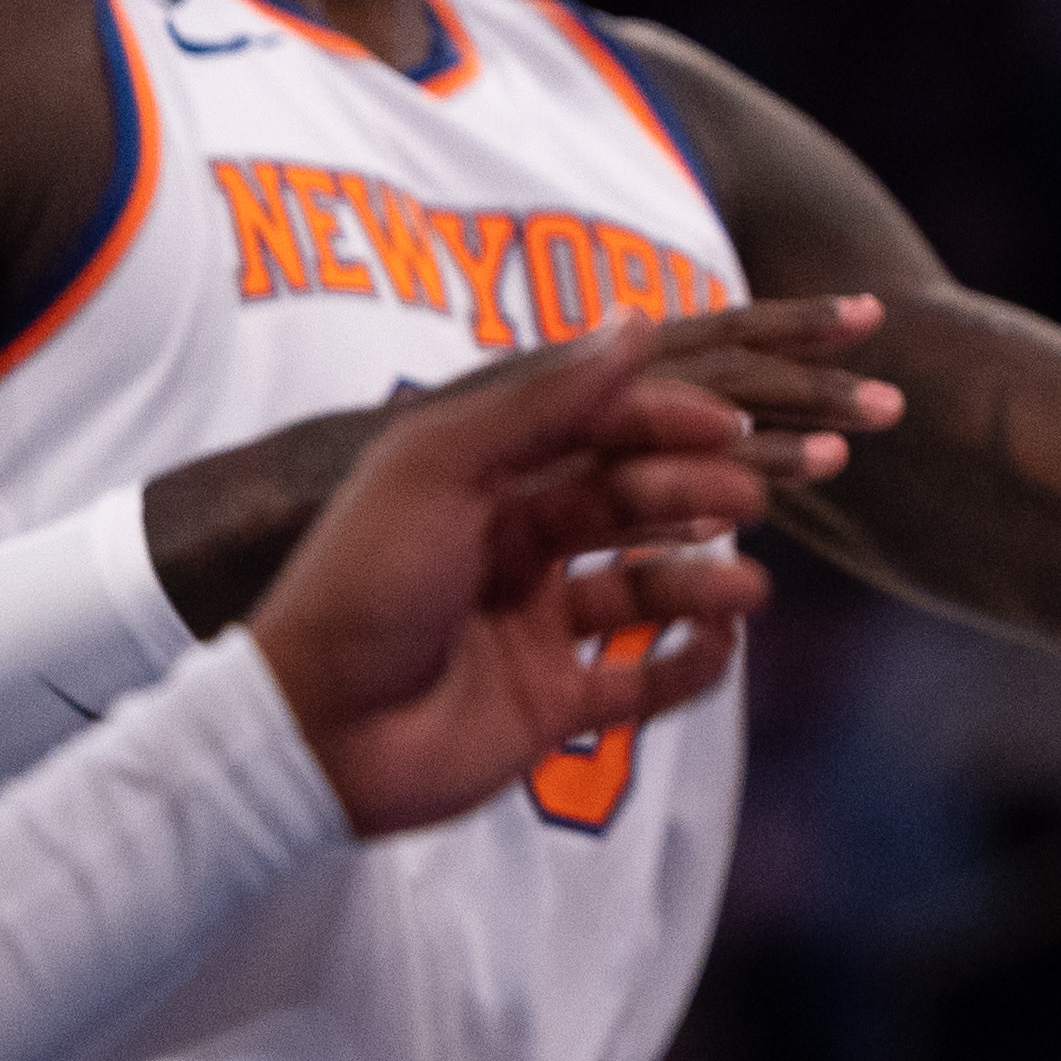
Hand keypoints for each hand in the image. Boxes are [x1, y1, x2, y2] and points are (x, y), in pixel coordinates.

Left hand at [143, 292, 893, 637]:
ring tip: (747, 587)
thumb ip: (545, 402)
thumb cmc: (359, 585)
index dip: (668, 424)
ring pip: (648, 590)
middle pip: (632, 505)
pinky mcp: (550, 707)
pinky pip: (644, 681)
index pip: (599, 433)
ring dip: (706, 581)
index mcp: (485, 482)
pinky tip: (722, 643)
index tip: (733, 427)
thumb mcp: (441, 469)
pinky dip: (693, 662)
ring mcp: (535, 628)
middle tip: (754, 499)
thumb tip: (637, 323)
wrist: (306, 737)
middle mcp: (516, 548)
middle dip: (699, 497)